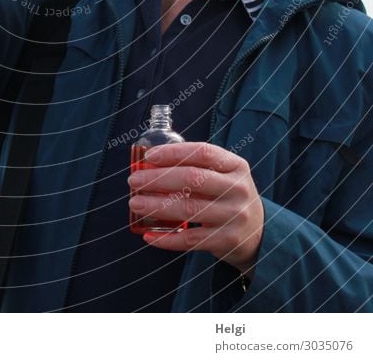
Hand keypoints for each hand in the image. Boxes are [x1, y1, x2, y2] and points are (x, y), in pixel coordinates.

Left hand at [128, 142, 263, 277]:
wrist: (259, 234)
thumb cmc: (229, 197)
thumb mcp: (224, 175)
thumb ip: (196, 167)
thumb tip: (150, 164)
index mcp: (236, 166)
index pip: (202, 152)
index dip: (173, 152)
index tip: (148, 156)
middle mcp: (238, 189)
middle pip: (192, 179)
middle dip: (157, 179)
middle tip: (134, 180)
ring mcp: (234, 216)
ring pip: (188, 209)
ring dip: (156, 206)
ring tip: (135, 203)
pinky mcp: (227, 241)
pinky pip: (190, 240)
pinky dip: (166, 238)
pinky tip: (148, 235)